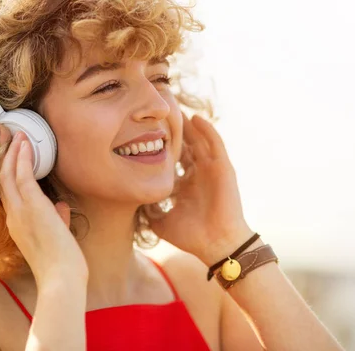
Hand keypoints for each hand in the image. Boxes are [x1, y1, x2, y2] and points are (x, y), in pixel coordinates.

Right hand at [0, 125, 87, 284]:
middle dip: (4, 154)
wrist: (62, 278)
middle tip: (4, 134)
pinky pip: (23, 177)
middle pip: (3, 178)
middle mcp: (14, 216)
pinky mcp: (32, 208)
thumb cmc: (62, 262)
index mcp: (18, 223)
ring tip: (17, 133)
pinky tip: (25, 145)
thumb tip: (61, 207)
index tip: (10, 152)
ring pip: (10, 174)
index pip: (9, 190)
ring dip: (13, 152)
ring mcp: (20, 212)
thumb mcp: (57, 235)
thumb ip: (56, 219)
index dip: (8, 169)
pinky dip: (23, 159)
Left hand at [149, 113, 254, 265]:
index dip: (159, 147)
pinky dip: (207, 131)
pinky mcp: (224, 168)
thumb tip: (131, 202)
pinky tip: (195, 118)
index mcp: (185, 185)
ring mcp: (211, 170)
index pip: (171, 160)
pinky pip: (215, 144)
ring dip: (188, 125)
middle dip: (173, 131)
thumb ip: (148, 210)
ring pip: (199, 141)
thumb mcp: (162, 221)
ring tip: (175, 108)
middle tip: (157, 113)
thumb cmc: (192, 236)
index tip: (142, 133)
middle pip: (184, 146)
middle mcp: (198, 174)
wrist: (217, 245)